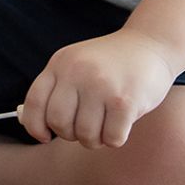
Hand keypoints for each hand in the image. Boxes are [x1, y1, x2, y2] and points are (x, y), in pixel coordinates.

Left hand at [20, 30, 177, 148]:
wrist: (150, 44)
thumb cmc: (110, 64)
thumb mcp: (77, 64)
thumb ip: (57, 90)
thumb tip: (36, 129)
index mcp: (60, 63)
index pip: (34, 103)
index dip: (36, 126)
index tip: (46, 135)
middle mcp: (77, 72)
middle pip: (58, 123)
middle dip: (70, 134)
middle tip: (85, 127)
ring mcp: (100, 85)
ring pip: (85, 135)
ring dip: (95, 139)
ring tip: (105, 125)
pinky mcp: (125, 101)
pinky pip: (112, 138)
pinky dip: (116, 138)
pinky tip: (122, 123)